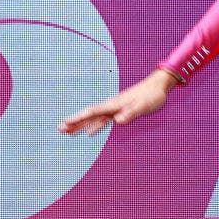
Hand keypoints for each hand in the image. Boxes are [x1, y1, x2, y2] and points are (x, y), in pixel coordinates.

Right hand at [59, 68, 178, 135]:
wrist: (159, 86)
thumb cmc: (152, 95)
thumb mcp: (144, 105)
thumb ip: (131, 112)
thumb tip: (118, 121)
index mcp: (115, 104)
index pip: (93, 111)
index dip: (79, 118)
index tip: (66, 122)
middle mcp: (112, 106)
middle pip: (90, 115)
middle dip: (74, 122)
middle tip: (59, 129)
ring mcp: (115, 108)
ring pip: (94, 118)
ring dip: (81, 125)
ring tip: (67, 132)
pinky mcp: (121, 111)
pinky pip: (104, 120)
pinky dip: (95, 126)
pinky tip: (89, 133)